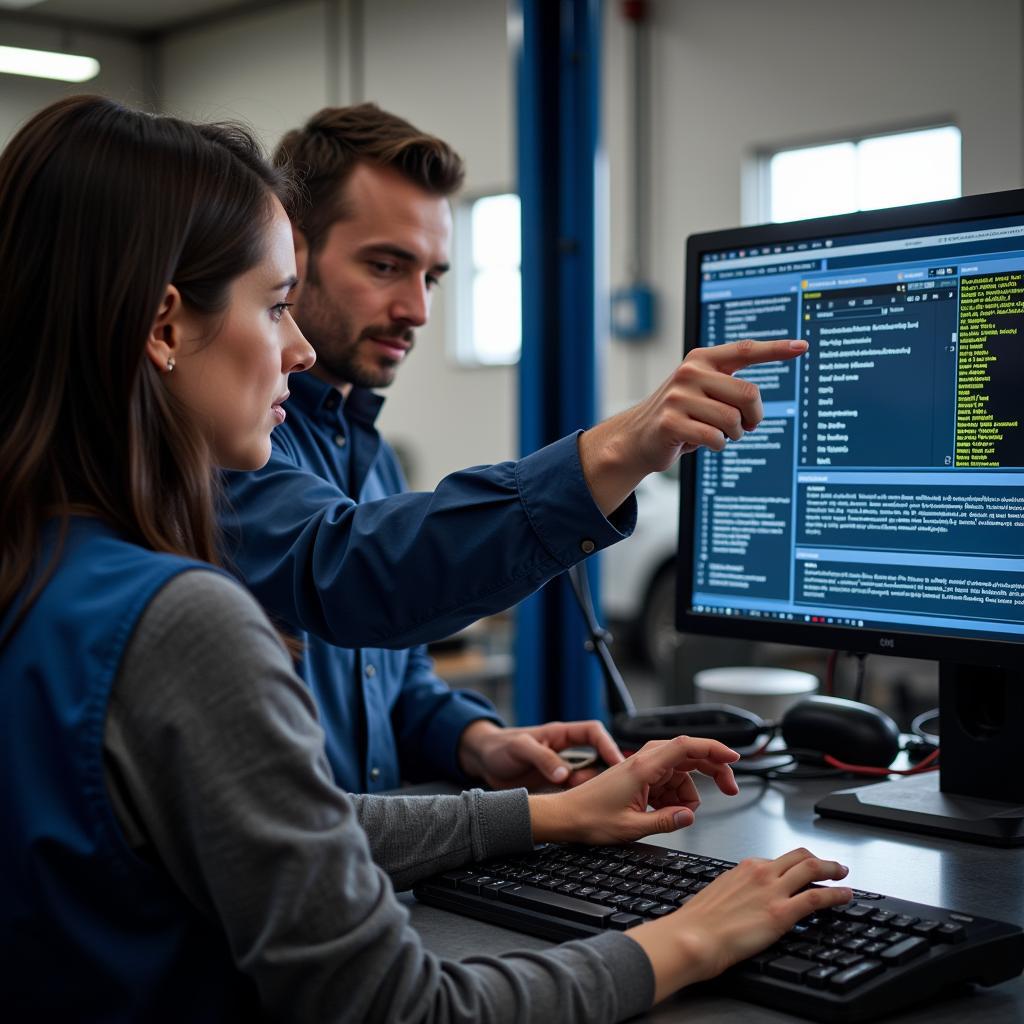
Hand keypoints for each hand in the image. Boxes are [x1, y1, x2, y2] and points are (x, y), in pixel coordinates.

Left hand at [457, 719, 623, 789]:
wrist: (482, 761)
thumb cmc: (499, 746)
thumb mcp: (520, 748)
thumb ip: (542, 759)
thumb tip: (564, 775)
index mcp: (560, 734)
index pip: (593, 732)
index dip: (608, 744)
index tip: (618, 761)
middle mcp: (564, 752)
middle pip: (596, 759)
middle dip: (606, 772)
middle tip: (611, 789)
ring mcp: (560, 769)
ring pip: (587, 778)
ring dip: (592, 788)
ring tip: (596, 802)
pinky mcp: (553, 786)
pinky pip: (573, 792)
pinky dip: (580, 799)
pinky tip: (582, 810)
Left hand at [528, 736, 739, 844]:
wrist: (565, 816)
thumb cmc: (590, 819)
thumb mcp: (631, 828)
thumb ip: (665, 822)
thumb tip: (690, 816)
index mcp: (643, 767)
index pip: (685, 746)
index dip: (713, 748)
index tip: (734, 756)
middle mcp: (643, 761)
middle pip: (689, 755)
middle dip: (713, 771)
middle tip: (730, 790)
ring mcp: (641, 767)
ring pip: (681, 772)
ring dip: (688, 792)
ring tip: (678, 815)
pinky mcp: (639, 777)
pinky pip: (668, 781)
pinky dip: (674, 795)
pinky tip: (666, 812)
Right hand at [579, 338, 807, 514]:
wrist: (637, 437)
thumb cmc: (679, 414)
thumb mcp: (701, 390)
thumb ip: (726, 384)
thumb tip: (756, 399)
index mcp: (700, 359)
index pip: (745, 350)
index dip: (775, 349)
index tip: (802, 346)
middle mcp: (689, 373)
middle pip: (748, 393)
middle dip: (753, 416)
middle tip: (747, 426)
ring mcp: (678, 397)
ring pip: (733, 420)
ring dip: (733, 434)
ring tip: (718, 434)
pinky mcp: (670, 422)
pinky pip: (715, 438)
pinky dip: (716, 446)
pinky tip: (701, 442)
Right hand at [628, 848, 851, 1002]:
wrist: (693, 936)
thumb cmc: (698, 922)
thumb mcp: (719, 894)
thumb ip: (738, 891)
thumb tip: (747, 898)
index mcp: (744, 868)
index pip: (778, 860)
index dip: (796, 864)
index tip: (803, 869)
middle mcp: (761, 872)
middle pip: (799, 856)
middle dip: (820, 858)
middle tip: (832, 865)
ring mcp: (773, 890)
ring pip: (812, 868)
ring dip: (832, 869)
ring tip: (843, 873)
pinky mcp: (782, 912)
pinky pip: (818, 896)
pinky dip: (836, 893)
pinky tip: (846, 895)